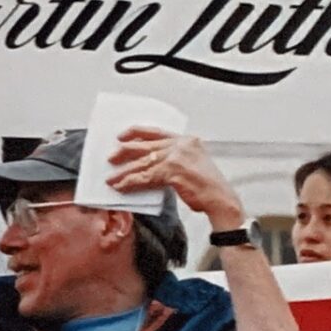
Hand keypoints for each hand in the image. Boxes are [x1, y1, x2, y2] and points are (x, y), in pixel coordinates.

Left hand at [106, 127, 244, 227]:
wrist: (220, 199)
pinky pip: (145, 177)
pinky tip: (122, 187)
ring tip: (112, 179)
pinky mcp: (172, 171)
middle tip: (111, 158)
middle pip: (146, 146)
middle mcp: (181, 145)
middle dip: (125, 152)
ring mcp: (177, 157)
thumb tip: (147, 165)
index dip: (136, 132)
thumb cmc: (207, 186)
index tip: (122, 136)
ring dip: (124, 172)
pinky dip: (131, 183)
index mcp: (187, 140)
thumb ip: (172, 160)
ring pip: (143, 163)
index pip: (156, 132)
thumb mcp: (191, 165)